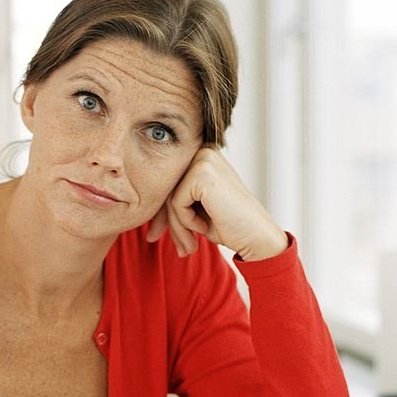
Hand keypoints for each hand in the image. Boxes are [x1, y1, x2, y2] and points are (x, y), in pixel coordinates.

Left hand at [147, 147, 286, 260]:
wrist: (257, 237)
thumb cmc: (229, 225)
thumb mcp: (194, 210)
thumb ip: (173, 201)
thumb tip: (139, 206)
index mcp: (201, 156)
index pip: (168, 182)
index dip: (160, 212)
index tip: (154, 235)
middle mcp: (203, 151)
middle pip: (165, 188)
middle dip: (165, 221)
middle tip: (168, 245)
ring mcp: (204, 159)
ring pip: (169, 197)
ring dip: (177, 227)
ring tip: (189, 245)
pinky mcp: (202, 172)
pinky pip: (176, 202)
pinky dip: (187, 221)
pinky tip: (204, 227)